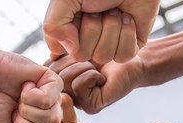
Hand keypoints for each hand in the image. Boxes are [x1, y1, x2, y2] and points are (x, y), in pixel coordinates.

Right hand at [43, 0, 158, 63]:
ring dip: (111, 28)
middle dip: (92, 28)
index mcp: (67, 29)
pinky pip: (124, 56)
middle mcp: (86, 40)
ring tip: (114, 11)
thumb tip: (71, 49)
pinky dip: (127, 34)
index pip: (59, 50)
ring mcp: (108, 45)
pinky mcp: (129, 47)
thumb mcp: (65, 0)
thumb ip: (53, 25)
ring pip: (103, 57)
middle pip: (82, 55)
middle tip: (98, 9)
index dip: (69, 32)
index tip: (78, 13)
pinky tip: (127, 19)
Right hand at [47, 54, 144, 114]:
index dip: (59, 57)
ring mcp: (78, 104)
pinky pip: (79, 86)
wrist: (130, 59)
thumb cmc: (103, 51)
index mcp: (58, 83)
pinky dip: (92, 74)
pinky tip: (102, 77)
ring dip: (84, 66)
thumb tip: (48, 59)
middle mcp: (65, 97)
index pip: (44, 70)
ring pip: (65, 80)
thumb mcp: (73, 50)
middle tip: (89, 61)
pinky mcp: (91, 107)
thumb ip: (56, 56)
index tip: (77, 55)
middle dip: (72, 60)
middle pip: (52, 76)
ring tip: (96, 68)